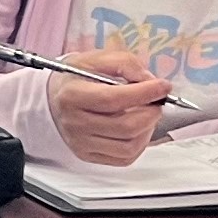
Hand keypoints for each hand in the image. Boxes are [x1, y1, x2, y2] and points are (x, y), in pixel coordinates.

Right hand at [48, 47, 173, 165]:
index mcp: (72, 95)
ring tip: (147, 113)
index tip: (163, 86)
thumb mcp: (96, 59)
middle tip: (157, 101)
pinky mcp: (88, 155)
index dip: (144, 93)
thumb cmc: (77, 77)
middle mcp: (74, 123)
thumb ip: (125, 63)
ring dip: (148, 129)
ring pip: (128, 145)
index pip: (113, 99)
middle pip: (125, 126)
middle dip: (151, 112)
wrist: (53, 98)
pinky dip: (140, 143)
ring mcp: (81, 143)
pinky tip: (139, 129)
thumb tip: (149, 80)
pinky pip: (125, 158)